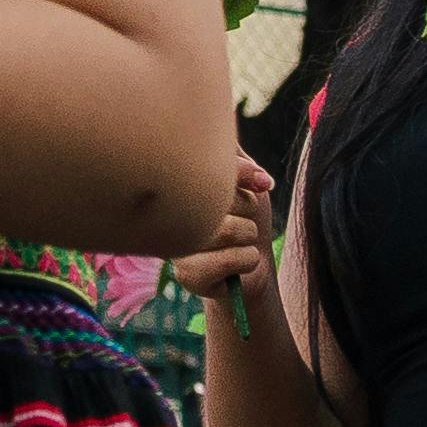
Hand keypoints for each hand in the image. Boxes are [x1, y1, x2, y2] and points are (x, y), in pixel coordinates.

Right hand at [174, 156, 277, 305]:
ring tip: (242, 241)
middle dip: (248, 207)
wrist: (252, 266)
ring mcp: (175, 247)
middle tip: (243, 219)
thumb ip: (234, 157)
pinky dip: (249, 259)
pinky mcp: (187, 276)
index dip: (241, 172)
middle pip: (219, 198)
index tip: (258, 183)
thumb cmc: (245, 220)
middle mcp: (168, 216)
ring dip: (250, 235)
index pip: (206, 168)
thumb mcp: (242, 181)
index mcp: (177, 189)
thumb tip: (232, 150)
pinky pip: (229, 260)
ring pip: (227, 230)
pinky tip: (240, 263)